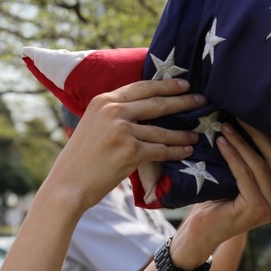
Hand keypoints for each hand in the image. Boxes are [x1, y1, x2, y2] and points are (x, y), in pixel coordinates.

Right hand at [49, 78, 203, 210]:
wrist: (67, 185)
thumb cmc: (79, 160)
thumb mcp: (91, 126)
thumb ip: (112, 115)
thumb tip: (139, 112)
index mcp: (103, 101)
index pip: (141, 87)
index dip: (165, 85)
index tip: (184, 85)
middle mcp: (113, 111)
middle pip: (157, 103)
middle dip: (183, 101)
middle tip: (202, 101)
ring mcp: (122, 130)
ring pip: (162, 130)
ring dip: (183, 133)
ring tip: (196, 134)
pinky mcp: (130, 151)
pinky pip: (160, 150)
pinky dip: (176, 151)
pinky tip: (187, 151)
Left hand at [174, 122, 270, 265]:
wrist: (202, 230)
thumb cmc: (219, 198)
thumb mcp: (243, 175)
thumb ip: (257, 158)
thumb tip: (255, 116)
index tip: (265, 110)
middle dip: (259, 132)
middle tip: (240, 113)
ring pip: (261, 165)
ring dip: (242, 142)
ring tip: (226, 125)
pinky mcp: (258, 209)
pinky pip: (245, 174)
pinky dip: (232, 155)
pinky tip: (220, 142)